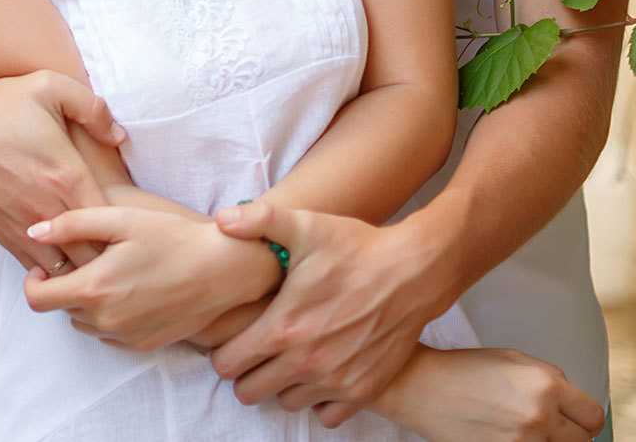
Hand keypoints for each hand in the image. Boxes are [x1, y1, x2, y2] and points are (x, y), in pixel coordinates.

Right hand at [0, 69, 126, 272]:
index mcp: (69, 178)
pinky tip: (63, 257)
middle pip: (97, 256)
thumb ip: (93, 108)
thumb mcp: (49, 86)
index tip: (135, 221)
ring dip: (85, 267)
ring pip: (69, 271)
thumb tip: (119, 136)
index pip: (115, 224)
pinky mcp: (6, 237)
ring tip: (97, 256)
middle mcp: (50, 211)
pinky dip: (55, 271)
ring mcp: (27, 228)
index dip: (130, 228)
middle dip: (114, 255)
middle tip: (123, 245)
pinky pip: (39, 271)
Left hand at [21, 206, 279, 351]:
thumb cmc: (171, 238)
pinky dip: (108, 315)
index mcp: (93, 288)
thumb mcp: (120, 219)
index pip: (37, 299)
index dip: (33, 281)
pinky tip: (129, 290)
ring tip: (110, 273)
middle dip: (64, 286)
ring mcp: (125, 336)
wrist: (222, 270)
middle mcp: (105, 320)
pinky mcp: (143, 345)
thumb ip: (71, 225)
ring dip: (85, 302)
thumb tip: (33, 232)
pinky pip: (109, 333)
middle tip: (85, 260)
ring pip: (83, 322)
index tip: (45, 265)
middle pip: (61, 309)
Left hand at [209, 199, 455, 423]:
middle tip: (258, 350)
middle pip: (250, 391)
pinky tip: (321, 374)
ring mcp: (335, 381)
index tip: (234, 337)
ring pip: (287, 403)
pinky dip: (320, 400)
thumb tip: (221, 219)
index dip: (223, 351)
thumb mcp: (305, 225)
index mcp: (282, 328)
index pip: (227, 364)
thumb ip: (257, 220)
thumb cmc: (356, 248)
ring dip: (283, 385)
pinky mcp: (363, 391)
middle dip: (247, 373)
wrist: (413, 272)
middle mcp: (305, 362)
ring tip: (290, 358)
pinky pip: (327, 417)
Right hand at [379, 348, 605, 441]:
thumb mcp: (514, 359)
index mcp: (545, 385)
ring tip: (529, 430)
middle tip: (550, 423)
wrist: (421, 387)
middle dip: (570, 432)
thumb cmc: (463, 369)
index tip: (577, 417)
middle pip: (583, 441)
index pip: (594, 416)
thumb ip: (551, 380)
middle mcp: (539, 417)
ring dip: (551, 441)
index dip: (585, 416)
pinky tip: (513, 436)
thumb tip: (573, 404)